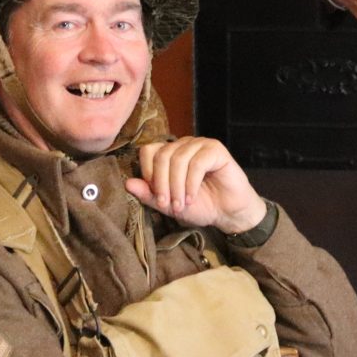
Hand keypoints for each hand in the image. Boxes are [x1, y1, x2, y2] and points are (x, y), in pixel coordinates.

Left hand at [125, 137, 266, 234]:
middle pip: (161, 155)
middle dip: (162, 184)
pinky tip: (192, 198)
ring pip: (178, 159)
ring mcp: (200, 144)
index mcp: (169, 153)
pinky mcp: (216, 149)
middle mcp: (183, 145)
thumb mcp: (169, 204)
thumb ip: (149, 195)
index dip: (148, 173)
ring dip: (177, 186)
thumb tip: (127, 184)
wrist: (228, 212)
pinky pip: (197, 163)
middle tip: (168, 205)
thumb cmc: (200, 205)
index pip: (148, 151)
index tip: (156, 197)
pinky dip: (191, 184)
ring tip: (181, 205)